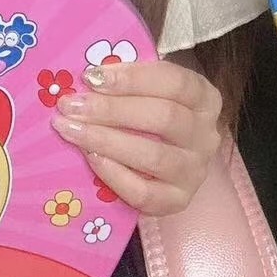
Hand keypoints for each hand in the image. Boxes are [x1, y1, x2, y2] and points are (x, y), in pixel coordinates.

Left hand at [49, 58, 222, 215]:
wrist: (166, 161)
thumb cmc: (151, 113)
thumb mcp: (149, 89)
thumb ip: (128, 79)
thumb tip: (89, 75)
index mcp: (204, 97)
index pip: (175, 81)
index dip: (133, 77)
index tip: (92, 76)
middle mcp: (206, 135)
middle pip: (164, 117)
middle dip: (111, 110)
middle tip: (70, 105)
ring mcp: (195, 171)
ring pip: (154, 155)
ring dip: (106, 140)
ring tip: (70, 129)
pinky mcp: (178, 202)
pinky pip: (145, 193)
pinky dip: (115, 175)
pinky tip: (91, 158)